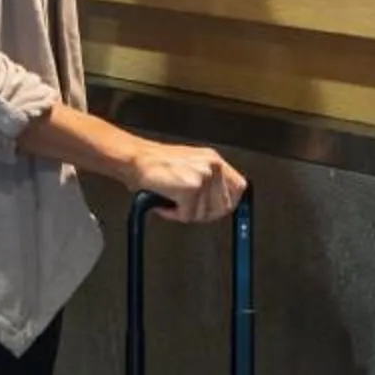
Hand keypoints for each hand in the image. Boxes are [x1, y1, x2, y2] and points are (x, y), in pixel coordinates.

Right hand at [131, 143, 246, 223]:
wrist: (135, 159)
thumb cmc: (156, 165)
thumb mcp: (190, 167)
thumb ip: (208, 182)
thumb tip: (219, 205)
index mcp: (214, 160)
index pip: (239, 187)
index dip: (230, 203)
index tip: (218, 210)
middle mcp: (213, 166)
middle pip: (225, 206)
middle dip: (204, 213)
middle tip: (186, 208)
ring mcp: (204, 176)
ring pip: (204, 214)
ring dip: (185, 213)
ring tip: (170, 199)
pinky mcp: (191, 188)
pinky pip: (187, 215)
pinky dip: (173, 214)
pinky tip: (164, 201)